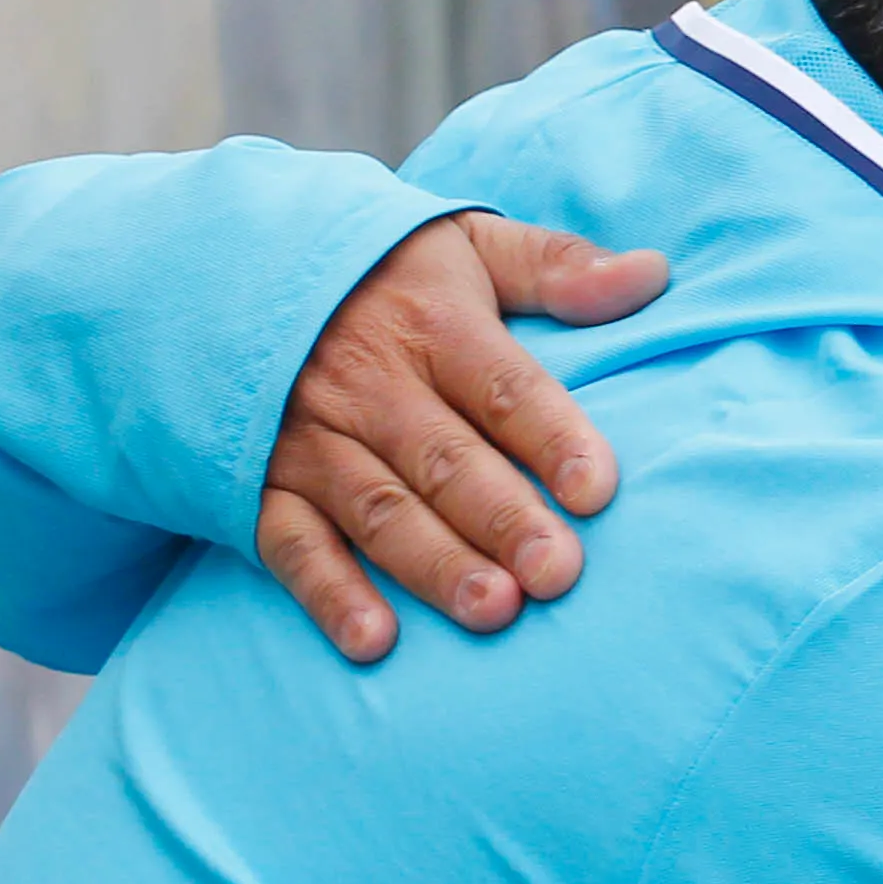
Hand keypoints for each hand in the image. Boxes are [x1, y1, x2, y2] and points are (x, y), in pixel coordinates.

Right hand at [255, 214, 667, 660]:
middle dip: (502, 518)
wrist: (229, 265)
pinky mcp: (261, 484)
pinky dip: (330, 594)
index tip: (598, 489)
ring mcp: (310, 439)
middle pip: (446, 460)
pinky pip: (292, 544)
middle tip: (558, 574)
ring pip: (379, 510)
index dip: (552, 436)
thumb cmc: (380, 269)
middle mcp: (370, 386)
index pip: (504, 387)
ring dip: (434, 564)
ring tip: (492, 610)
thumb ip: (556, 265)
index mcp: (433, 325)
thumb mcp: (466, 242)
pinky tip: (375, 641)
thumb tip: (653, 273)